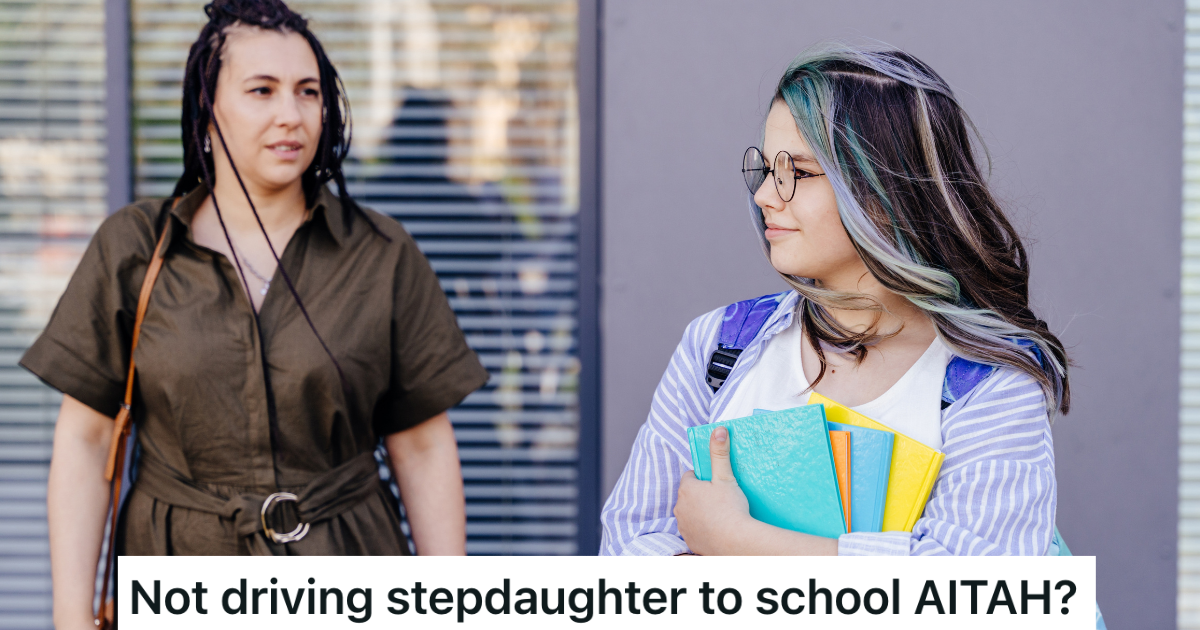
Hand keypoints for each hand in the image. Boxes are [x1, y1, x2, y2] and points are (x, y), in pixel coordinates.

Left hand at [674, 426, 751, 554]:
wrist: (737, 541)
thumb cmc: (731, 507)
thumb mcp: (725, 477)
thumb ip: (720, 453)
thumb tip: (719, 430)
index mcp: (686, 489)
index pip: (690, 477)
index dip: (704, 479)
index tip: (717, 484)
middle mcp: (679, 508)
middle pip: (690, 496)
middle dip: (702, 496)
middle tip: (722, 499)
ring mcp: (683, 526)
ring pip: (691, 513)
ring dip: (701, 513)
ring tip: (721, 515)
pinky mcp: (690, 541)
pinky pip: (694, 530)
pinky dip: (703, 529)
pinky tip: (717, 529)